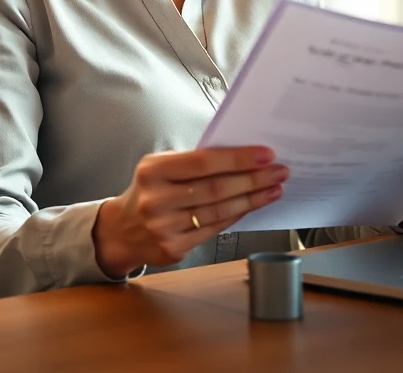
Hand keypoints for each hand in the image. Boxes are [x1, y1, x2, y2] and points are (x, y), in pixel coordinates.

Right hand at [92, 146, 287, 277]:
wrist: (123, 229)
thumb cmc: (151, 190)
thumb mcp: (160, 167)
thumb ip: (193, 163)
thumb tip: (241, 156)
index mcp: (152, 170)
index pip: (203, 162)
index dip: (238, 159)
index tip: (266, 154)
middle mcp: (156, 199)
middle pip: (216, 188)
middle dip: (253, 179)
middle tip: (279, 171)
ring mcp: (164, 226)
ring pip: (219, 210)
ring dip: (252, 199)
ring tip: (273, 188)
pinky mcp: (174, 248)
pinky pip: (215, 228)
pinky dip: (237, 215)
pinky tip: (252, 205)